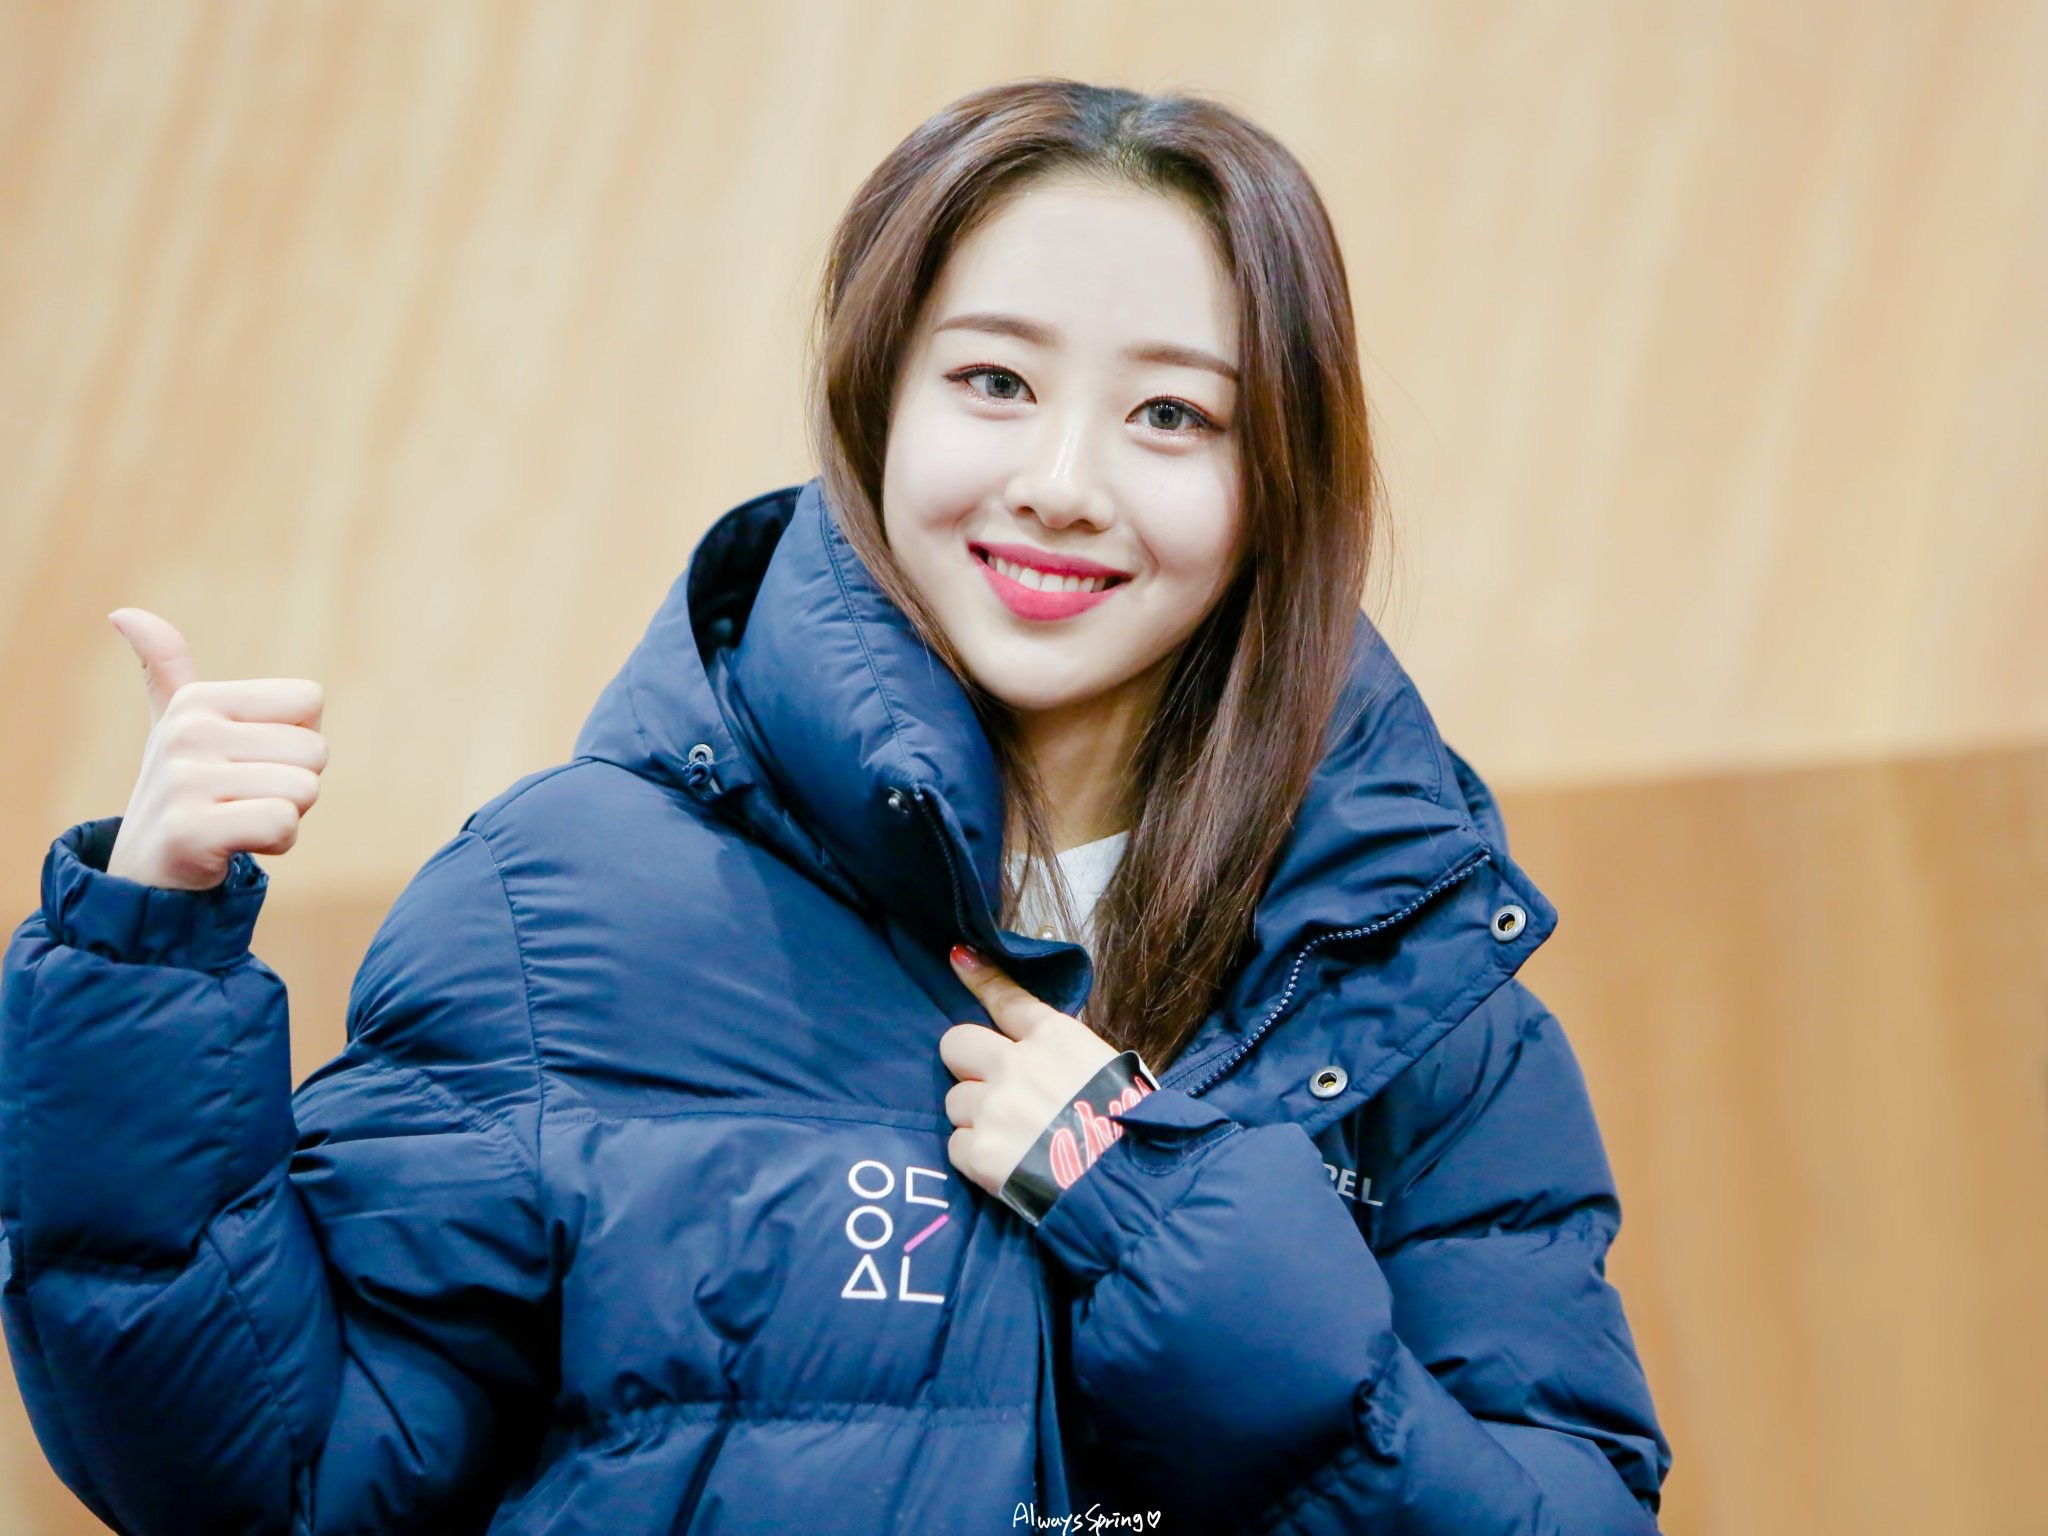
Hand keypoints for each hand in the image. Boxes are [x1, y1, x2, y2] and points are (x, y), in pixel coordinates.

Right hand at [102, 608, 328, 890]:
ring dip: (284, 816)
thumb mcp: (174, 724)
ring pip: (304, 790)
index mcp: (198, 699)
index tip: (251, 762)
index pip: (309, 699)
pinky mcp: (191, 830)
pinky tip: (234, 845)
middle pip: (315, 751)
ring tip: (236, 821)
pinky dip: (275, 843)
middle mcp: (188, 732)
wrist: (145, 872)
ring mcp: (185, 780)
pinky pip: (284, 824)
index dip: (296, 739)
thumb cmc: (184, 792)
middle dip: (293, 785)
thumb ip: (165, 669)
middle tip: (243, 800)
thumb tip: (124, 613)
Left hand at [939, 944, 1120, 1198]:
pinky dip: (975, 1156)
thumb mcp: (1107, 1069)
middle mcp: (1015, 1064)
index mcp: (1054, 1039)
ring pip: (954, 1100)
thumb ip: (1064, 1056)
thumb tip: (1040, 1053)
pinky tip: (1006, 1165)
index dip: (979, 977)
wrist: (1128, 1186)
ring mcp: (992, 1107)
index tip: (959, 959)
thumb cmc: (1130, 1127)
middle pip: (956, 1043)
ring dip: (975, 1117)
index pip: (1006, 999)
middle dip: (966, 1063)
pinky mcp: (978, 1151)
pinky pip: (956, 1145)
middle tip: (990, 1087)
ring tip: (1012, 1139)